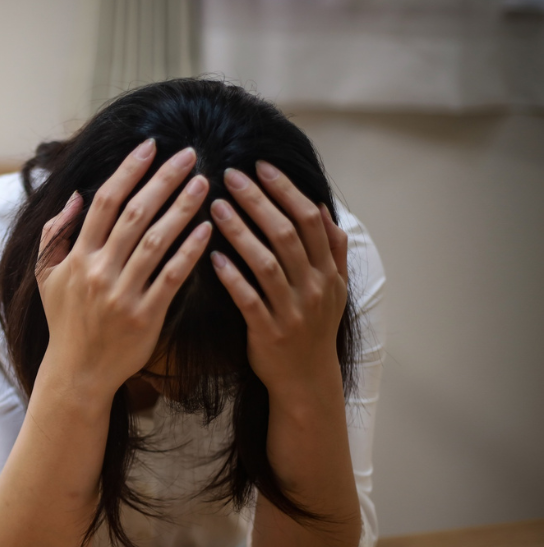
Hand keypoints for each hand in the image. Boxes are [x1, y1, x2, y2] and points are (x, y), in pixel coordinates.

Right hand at [35, 141, 211, 395]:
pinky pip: (173, 277)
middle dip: (164, 180)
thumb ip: (55, 234)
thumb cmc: (65, 322)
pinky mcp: (146, 315)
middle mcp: (100, 271)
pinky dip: (190, 251)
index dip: (128, 171)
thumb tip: (76, 196)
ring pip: (157, 241)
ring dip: (182, 208)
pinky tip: (208, 229)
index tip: (150, 147)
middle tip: (189, 155)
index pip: (105, 203)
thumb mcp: (47, 276)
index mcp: (77, 257)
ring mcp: (124, 294)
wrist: (78, 373)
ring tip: (204, 183)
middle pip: (135, 214)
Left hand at [209, 162, 350, 395]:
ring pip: (266, 262)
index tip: (260, 166)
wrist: (306, 380)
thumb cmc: (313, 327)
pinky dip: (232, 276)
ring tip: (214, 207)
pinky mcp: (269, 331)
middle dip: (258, 201)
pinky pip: (248, 299)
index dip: (285, 190)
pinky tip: (212, 256)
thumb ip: (332, 249)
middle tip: (230, 176)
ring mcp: (292, 310)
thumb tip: (321, 208)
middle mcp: (314, 286)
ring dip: (240, 231)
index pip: (308, 219)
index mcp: (328, 271)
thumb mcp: (335, 288)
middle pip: (286, 234)